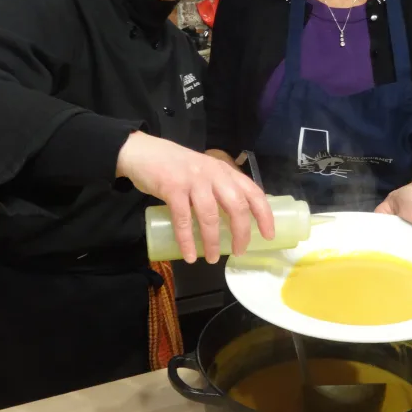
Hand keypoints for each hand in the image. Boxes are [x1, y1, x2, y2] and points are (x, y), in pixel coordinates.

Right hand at [116, 132, 275, 263]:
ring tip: (213, 259)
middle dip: (241, 232)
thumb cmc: (176, 166)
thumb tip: (233, 220)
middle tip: (239, 251)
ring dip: (213, 241)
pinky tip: (189, 255)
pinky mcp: (172, 187)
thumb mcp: (204, 171)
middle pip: (236, 205)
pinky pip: (183, 219)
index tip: (268, 235)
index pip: (253, 192)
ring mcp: (193, 180)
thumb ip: (218, 188)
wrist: (142, 152)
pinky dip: (187, 240)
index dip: (264, 215)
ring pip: (210, 215)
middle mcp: (213, 173)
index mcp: (224, 171)